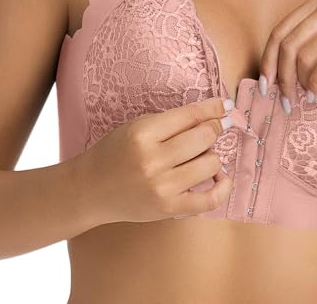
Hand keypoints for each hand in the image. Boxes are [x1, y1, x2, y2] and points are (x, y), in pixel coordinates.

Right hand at [75, 97, 235, 224]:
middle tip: (211, 130)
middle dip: (213, 130)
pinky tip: (220, 177)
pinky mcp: (169, 209)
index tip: (224, 106)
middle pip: (204, 137)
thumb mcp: (138, 126)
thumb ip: (174, 120)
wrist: (91, 189)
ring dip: (212, 156)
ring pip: (211, 163)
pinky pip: (210, 199)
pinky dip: (222, 187)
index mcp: (143, 134)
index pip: (190, 115)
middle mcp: (153, 161)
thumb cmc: (117, 152)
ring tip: (200, 155)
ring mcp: (162, 188)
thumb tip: (216, 114)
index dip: (212, 109)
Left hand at [258, 0, 316, 113]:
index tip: (265, 87)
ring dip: (302, 84)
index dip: (267, 62)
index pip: (280, 32)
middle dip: (282, 78)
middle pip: (289, 45)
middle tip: (285, 101)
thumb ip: (305, 43)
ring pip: (306, 57)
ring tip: (308, 97)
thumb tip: (271, 70)